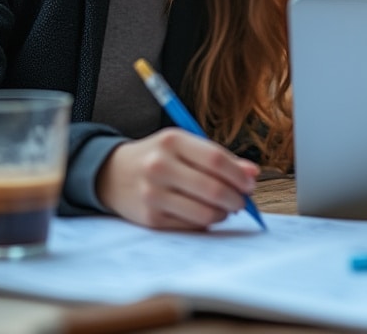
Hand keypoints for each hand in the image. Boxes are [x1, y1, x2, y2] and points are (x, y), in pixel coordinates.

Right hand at [96, 128, 259, 229]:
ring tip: (226, 209)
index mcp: (172, 141)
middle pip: (213, 188)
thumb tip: (253, 173)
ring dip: (224, 214)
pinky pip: (191, 226)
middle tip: (242, 201)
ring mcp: (152, 194)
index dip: (239, 175)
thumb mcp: (184, 146)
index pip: (217, 160)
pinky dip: (205, 223)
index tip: (250, 184)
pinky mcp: (150, 218)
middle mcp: (159, 166)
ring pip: (205, 212)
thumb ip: (219, 158)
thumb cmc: (159, 157)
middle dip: (236, 199)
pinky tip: (205, 214)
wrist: (113, 174)